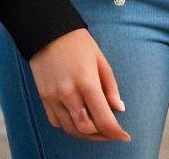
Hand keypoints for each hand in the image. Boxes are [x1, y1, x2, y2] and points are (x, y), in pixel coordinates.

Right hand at [29, 27, 130, 141]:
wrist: (48, 30)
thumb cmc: (77, 42)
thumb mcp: (100, 58)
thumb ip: (110, 86)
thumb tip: (119, 109)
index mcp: (86, 82)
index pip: (102, 118)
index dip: (115, 132)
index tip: (125, 137)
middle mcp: (68, 93)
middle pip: (86, 129)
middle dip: (102, 135)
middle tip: (112, 133)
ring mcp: (53, 98)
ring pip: (71, 129)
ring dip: (86, 134)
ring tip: (98, 130)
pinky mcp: (44, 98)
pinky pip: (57, 122)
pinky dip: (70, 126)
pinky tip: (79, 120)